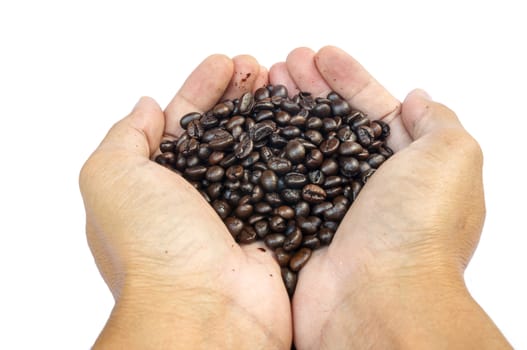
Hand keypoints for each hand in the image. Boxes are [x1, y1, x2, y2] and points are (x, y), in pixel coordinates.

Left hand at [80, 55, 291, 348]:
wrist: (207, 310)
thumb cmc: (153, 246)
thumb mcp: (110, 177)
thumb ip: (124, 137)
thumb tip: (147, 108)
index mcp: (156, 186)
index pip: (181, 123)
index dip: (200, 89)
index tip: (224, 64)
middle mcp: (195, 200)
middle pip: (222, 134)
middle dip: (239, 97)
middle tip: (259, 69)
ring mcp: (234, 214)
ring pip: (254, 153)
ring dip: (268, 118)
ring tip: (284, 86)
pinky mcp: (269, 228)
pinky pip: (282, 183)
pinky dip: (293, 154)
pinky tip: (304, 126)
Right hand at [270, 46, 510, 348]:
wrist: (377, 298)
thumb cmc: (418, 227)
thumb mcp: (452, 158)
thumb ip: (438, 122)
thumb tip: (417, 100)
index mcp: (405, 168)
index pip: (372, 111)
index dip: (348, 80)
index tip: (322, 55)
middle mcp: (368, 188)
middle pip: (331, 126)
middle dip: (309, 91)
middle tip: (283, 65)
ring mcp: (332, 208)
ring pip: (303, 150)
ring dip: (283, 115)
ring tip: (262, 85)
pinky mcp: (301, 227)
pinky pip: (280, 184)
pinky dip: (265, 157)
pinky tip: (249, 131)